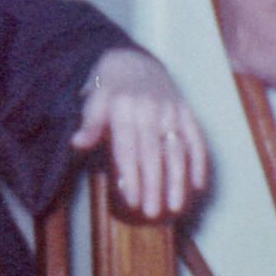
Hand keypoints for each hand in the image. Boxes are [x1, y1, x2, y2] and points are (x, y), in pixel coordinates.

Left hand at [71, 48, 209, 219]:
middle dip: (154, 185)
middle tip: (153, 212)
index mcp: (124, 108)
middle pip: (154, 153)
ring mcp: (171, 111)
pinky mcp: (186, 112)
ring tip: (176, 207)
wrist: (134, 62)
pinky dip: (199, 162)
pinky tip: (197, 186)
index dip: (130, 176)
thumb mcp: (94, 102)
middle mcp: (150, 109)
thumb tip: (77, 142)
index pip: (128, 148)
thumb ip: (89, 124)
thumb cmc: (110, 90)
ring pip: (177, 149)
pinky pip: (196, 138)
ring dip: (178, 179)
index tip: (131, 201)